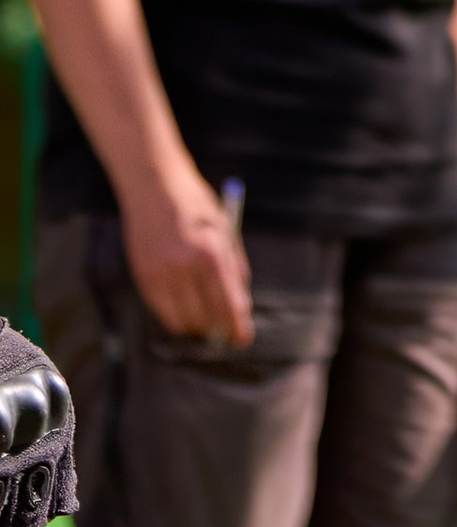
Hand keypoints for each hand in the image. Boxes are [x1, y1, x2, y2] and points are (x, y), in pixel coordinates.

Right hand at [123, 164, 252, 345]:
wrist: (154, 186)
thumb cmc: (196, 204)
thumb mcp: (225, 228)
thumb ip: (234, 265)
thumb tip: (241, 303)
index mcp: (211, 251)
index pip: (228, 303)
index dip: (237, 326)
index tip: (243, 340)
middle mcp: (185, 267)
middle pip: (206, 318)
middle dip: (219, 329)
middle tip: (227, 333)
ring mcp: (161, 274)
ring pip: (183, 321)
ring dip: (198, 327)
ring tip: (208, 321)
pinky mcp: (144, 278)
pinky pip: (163, 312)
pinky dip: (177, 317)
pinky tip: (187, 310)